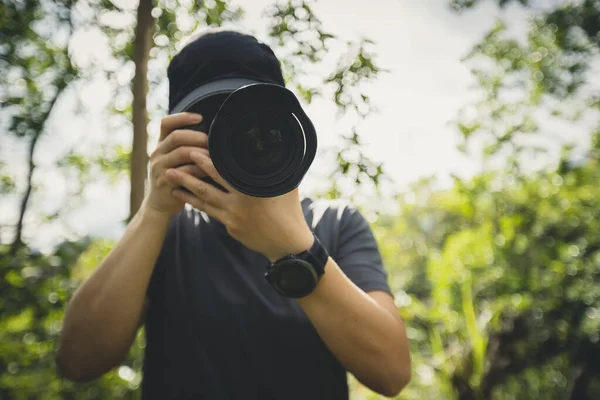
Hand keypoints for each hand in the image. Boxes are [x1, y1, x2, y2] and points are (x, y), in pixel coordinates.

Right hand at [143, 112, 209, 217]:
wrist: (158, 206)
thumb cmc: (173, 181)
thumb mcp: (173, 161)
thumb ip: (184, 148)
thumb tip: (210, 136)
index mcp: (160, 146)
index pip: (166, 123)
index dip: (182, 117)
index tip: (200, 117)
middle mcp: (157, 154)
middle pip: (176, 136)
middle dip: (197, 136)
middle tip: (211, 140)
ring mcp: (159, 167)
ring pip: (181, 152)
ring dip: (201, 152)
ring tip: (214, 156)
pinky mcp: (165, 182)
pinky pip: (184, 172)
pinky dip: (199, 169)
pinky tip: (209, 170)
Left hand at [165, 151, 313, 260]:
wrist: (287, 245)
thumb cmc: (290, 211)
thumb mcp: (286, 186)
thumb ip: (275, 169)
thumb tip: (275, 147)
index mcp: (249, 192)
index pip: (222, 173)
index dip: (206, 162)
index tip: (193, 151)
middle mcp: (236, 204)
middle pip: (206, 187)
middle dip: (188, 175)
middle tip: (173, 163)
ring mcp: (231, 218)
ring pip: (203, 201)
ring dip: (186, 190)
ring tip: (171, 180)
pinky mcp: (230, 227)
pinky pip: (211, 212)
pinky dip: (198, 203)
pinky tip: (188, 196)